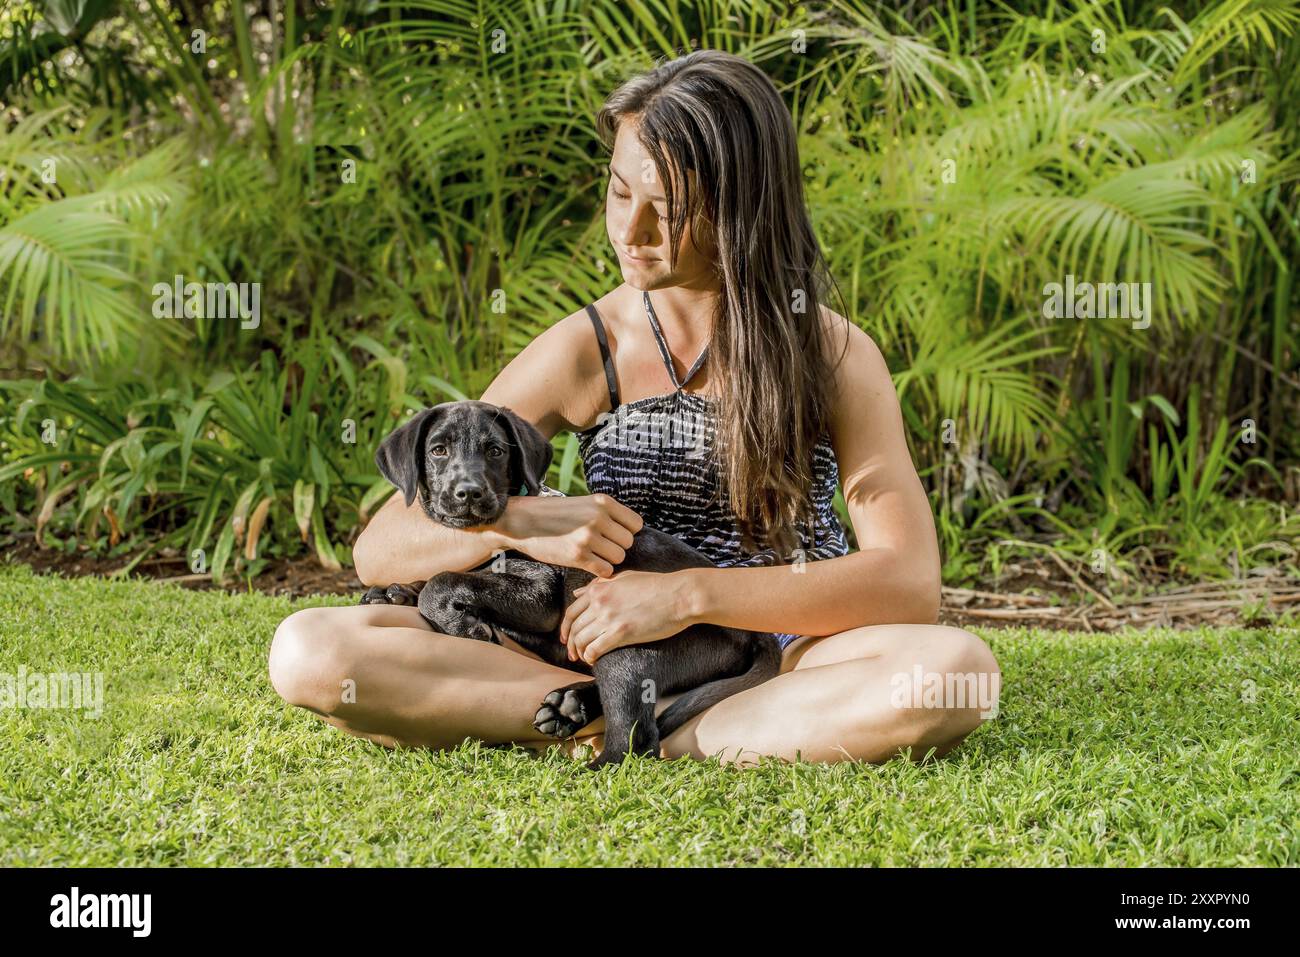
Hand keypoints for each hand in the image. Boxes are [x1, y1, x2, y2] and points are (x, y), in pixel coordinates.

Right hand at [497, 493, 641, 577]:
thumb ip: (606, 514)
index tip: (614, 536)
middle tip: (601, 547)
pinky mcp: (578, 556)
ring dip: (608, 560)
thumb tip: (631, 533)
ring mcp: (588, 537)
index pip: (636, 524)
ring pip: (618, 557)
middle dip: (617, 547)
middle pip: (628, 542)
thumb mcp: (583, 503)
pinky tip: (588, 563)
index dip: (627, 532)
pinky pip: (605, 570)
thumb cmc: (554, 514)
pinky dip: (599, 571)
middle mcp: (598, 518)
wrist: (522, 521)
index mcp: (603, 502)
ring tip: (593, 554)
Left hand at [560, 569, 699, 664]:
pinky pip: (595, 649)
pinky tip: (594, 661)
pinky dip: (590, 657)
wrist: (679, 595)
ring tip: (584, 659)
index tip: (567, 637)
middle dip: (570, 643)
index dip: (566, 628)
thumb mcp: (625, 578)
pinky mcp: (621, 633)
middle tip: (572, 654)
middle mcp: (600, 602)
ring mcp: (609, 617)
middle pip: (574, 628)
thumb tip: (578, 592)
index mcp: (599, 589)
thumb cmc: (657, 585)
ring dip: (579, 652)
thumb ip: (600, 584)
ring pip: (581, 640)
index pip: (572, 611)